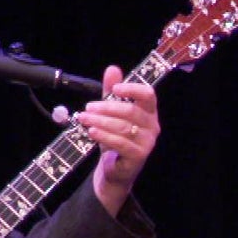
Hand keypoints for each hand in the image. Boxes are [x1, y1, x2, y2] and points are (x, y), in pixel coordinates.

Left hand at [74, 65, 160, 214]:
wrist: (115, 169)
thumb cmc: (116, 139)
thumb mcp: (111, 113)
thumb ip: (111, 93)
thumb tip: (112, 69)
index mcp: (149, 112)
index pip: (148, 95)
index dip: (132, 89)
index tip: (114, 88)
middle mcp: (152, 126)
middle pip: (130, 111)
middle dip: (106, 108)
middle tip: (88, 107)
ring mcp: (147, 142)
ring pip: (123, 127)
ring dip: (101, 121)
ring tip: (84, 119)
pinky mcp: (139, 155)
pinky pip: (120, 143)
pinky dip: (104, 136)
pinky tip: (92, 132)